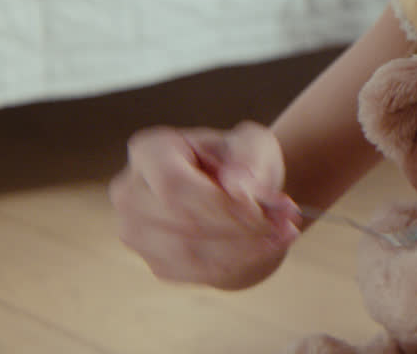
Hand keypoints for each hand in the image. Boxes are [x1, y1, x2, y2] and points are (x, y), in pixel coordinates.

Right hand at [108, 121, 302, 288]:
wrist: (239, 195)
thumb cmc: (242, 162)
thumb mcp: (254, 145)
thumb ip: (249, 159)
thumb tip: (237, 185)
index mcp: (149, 151)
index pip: (174, 185)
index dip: (217, 203)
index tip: (260, 209)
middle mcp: (130, 192)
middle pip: (182, 221)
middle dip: (240, 227)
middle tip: (286, 221)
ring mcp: (137, 232)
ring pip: (189, 251)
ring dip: (244, 248)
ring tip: (284, 232)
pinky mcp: (157, 262)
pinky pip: (196, 271)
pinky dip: (238, 263)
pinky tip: (267, 248)